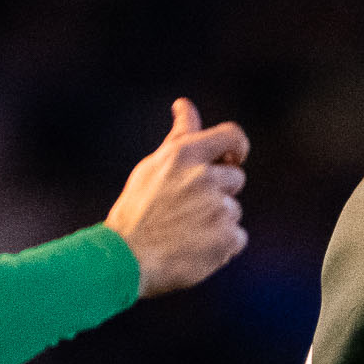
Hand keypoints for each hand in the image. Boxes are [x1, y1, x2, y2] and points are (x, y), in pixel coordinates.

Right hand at [104, 98, 249, 297]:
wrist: (126, 259)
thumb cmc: (137, 210)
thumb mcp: (154, 166)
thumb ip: (179, 137)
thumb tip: (185, 105)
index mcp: (185, 154)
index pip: (232, 135)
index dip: (237, 147)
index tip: (234, 159)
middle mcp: (204, 177)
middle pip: (235, 178)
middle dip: (218, 192)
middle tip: (187, 210)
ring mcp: (218, 208)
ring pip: (233, 210)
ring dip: (217, 221)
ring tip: (185, 233)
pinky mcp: (227, 238)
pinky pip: (237, 238)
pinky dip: (221, 246)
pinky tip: (195, 249)